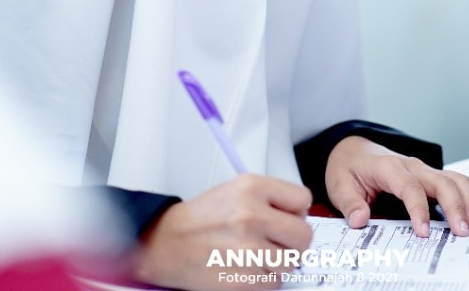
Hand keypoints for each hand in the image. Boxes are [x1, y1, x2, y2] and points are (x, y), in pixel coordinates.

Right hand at [135, 174, 312, 290]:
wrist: (165, 245)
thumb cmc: (199, 220)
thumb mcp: (234, 191)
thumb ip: (269, 199)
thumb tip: (300, 216)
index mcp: (251, 187)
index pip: (302, 199)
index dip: (296, 212)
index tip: (287, 218)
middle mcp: (251, 215)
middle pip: (303, 235)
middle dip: (293, 242)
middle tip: (276, 242)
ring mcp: (248, 248)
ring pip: (291, 262)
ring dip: (277, 263)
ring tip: (254, 255)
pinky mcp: (244, 279)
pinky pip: (274, 283)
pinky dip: (264, 280)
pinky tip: (245, 269)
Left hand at [324, 135, 468, 237]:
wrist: (352, 149)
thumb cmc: (348, 167)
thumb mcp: (339, 185)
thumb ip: (349, 203)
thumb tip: (360, 219)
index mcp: (388, 166)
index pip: (410, 187)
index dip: (419, 210)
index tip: (423, 233)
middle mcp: (411, 165)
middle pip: (441, 182)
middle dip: (455, 206)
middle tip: (464, 232)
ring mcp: (424, 170)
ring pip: (455, 179)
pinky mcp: (431, 176)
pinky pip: (457, 181)